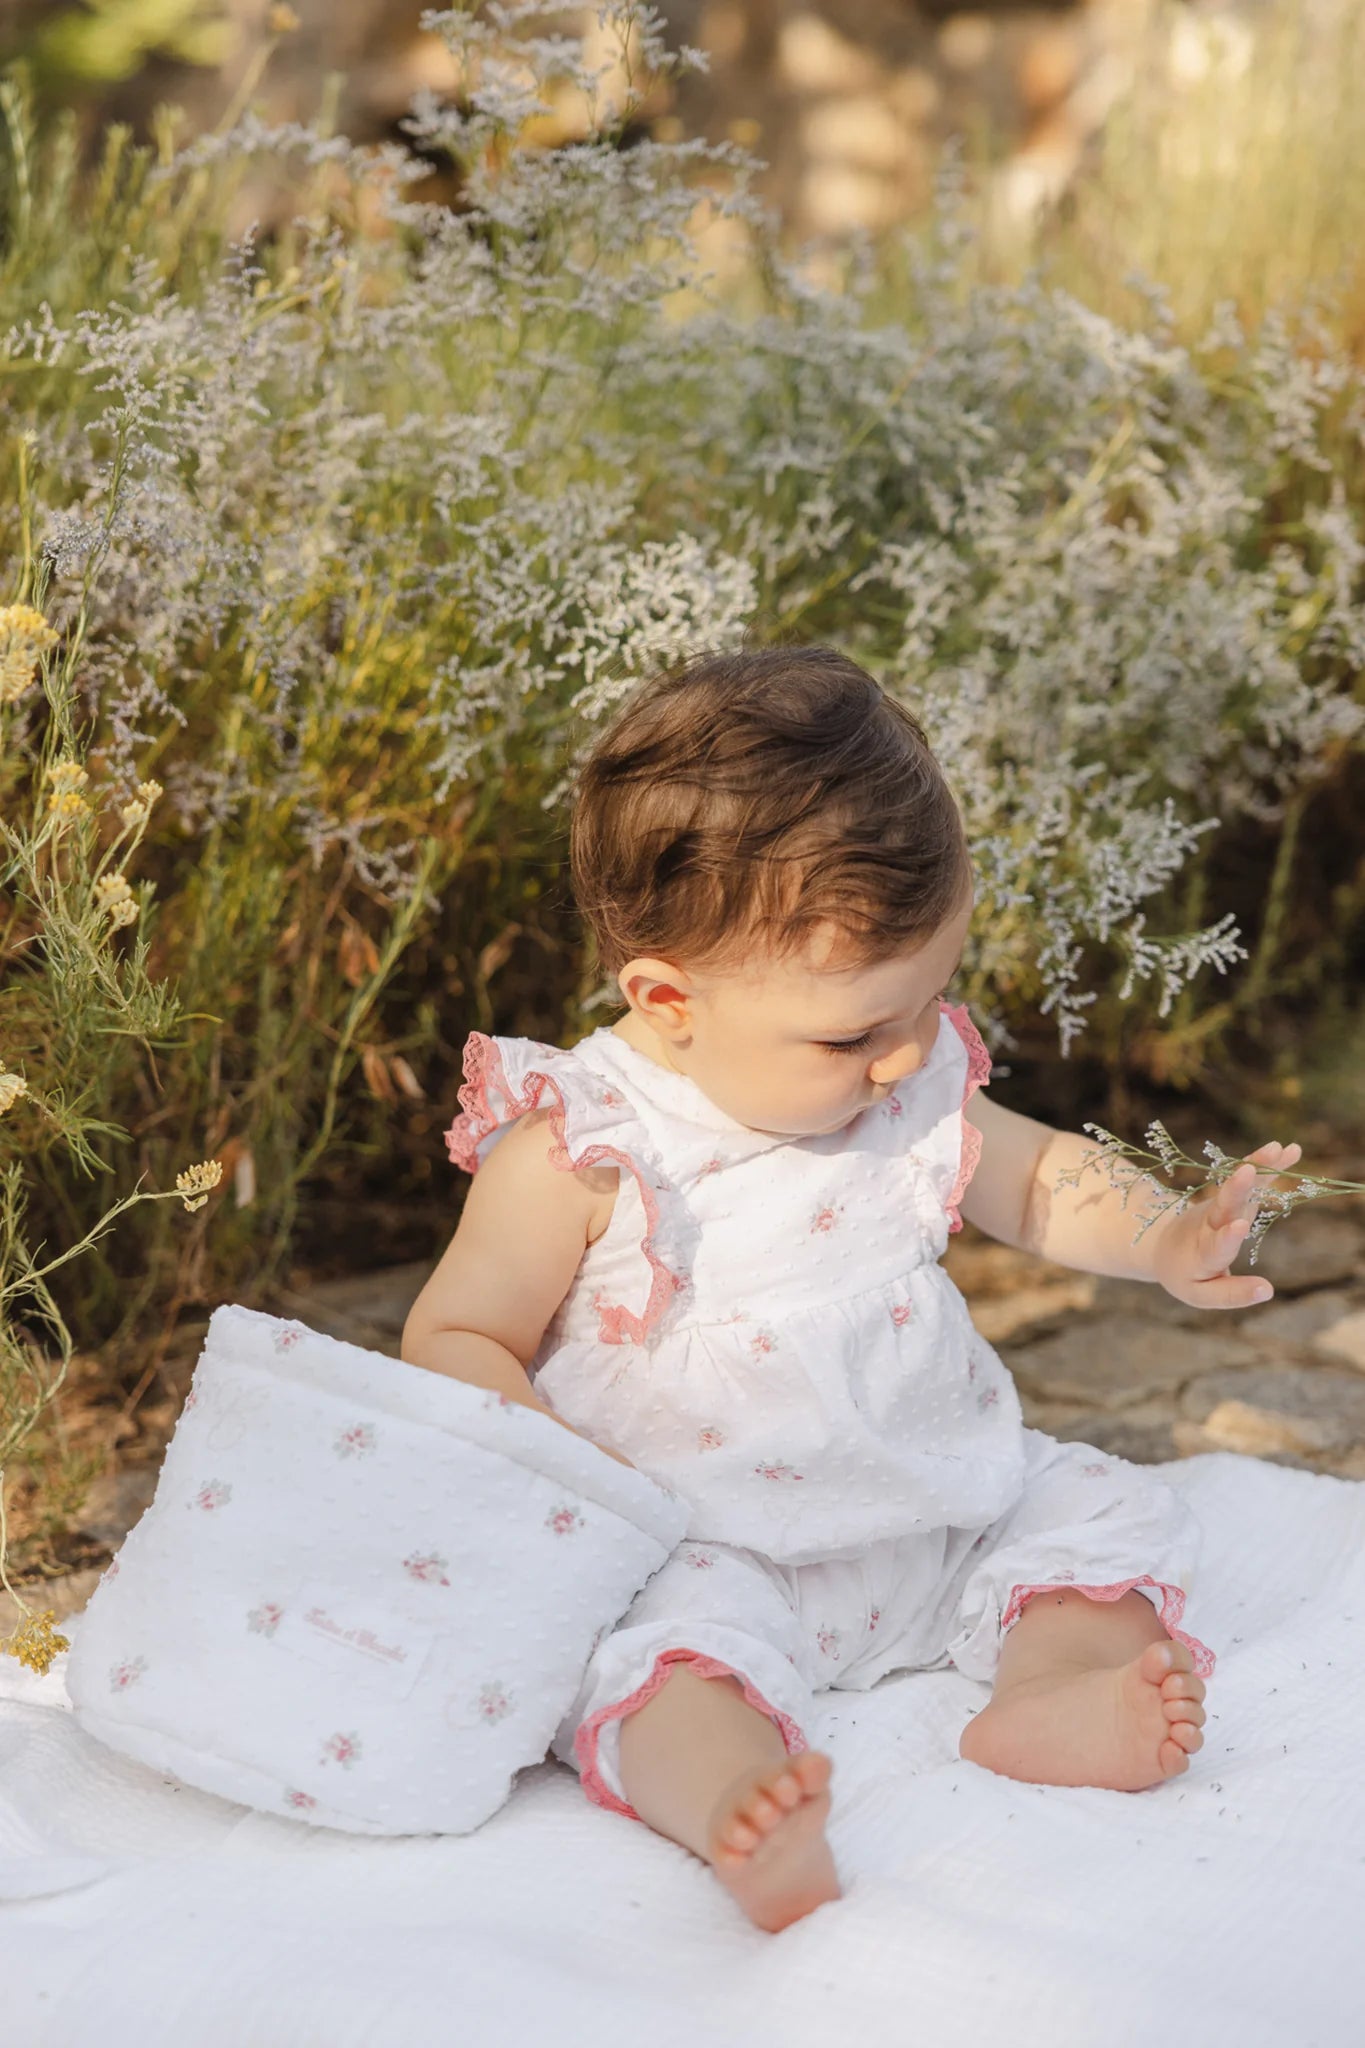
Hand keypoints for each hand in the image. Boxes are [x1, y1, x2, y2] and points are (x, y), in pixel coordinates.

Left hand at [1149, 1139, 1302, 1309]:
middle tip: (1247, 1171)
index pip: (1214, 1247)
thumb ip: (1232, 1294)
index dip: (1226, 1238)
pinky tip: (1290, 1149)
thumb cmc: (1188, 1275)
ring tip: (1278, 1149)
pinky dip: (1266, 1165)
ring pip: (1236, 1186)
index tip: (1239, 1226)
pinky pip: (1249, 1179)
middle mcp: (1209, 1226)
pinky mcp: (1230, 1196)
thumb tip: (1267, 1290)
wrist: (1164, 1245)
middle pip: (1222, 1207)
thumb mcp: (1202, 1293)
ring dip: (1257, 1167)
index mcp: (1201, 1255)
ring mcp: (1218, 1207)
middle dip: (1235, 1189)